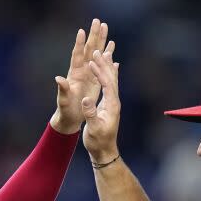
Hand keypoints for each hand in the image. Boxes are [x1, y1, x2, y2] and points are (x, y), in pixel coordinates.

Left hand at [50, 18, 112, 133]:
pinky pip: (103, 64)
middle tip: (98, 21)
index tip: (82, 31)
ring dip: (102, 41)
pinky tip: (112, 48)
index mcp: (74, 74)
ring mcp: (89, 73)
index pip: (77, 55)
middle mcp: (82, 70)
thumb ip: (62, 89)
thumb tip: (58, 78)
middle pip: (89, 49)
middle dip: (94, 35)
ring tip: (106, 27)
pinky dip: (108, 56)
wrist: (71, 116)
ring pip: (97, 54)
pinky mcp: (95, 79)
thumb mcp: (64, 99)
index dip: (79, 44)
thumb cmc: (66, 109)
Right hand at [82, 48, 120, 163]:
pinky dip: (107, 75)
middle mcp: (114, 102)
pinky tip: (109, 69)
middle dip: (105, 64)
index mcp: (111, 105)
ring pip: (111, 80)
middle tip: (98, 50)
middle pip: (111, 78)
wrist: (104, 151)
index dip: (100, 71)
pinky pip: (109, 86)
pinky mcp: (109, 105)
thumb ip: (90, 114)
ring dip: (107, 67)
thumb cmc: (98, 141)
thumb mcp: (93, 128)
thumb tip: (86, 99)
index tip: (92, 61)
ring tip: (103, 53)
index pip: (107, 84)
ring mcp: (112, 103)